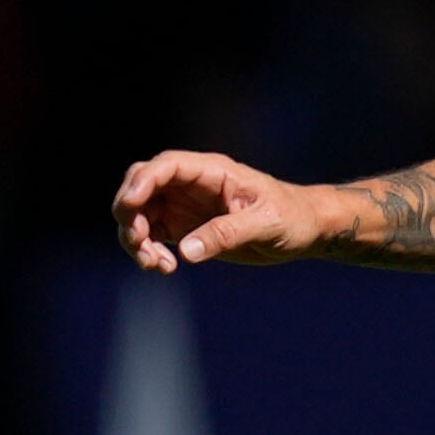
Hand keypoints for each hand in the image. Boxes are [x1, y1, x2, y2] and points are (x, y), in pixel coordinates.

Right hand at [115, 149, 336, 272]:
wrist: (305, 230)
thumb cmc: (292, 217)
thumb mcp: (265, 224)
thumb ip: (226, 234)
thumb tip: (185, 251)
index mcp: (212, 172)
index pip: (166, 166)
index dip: (143, 181)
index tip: (131, 205)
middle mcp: (192, 185)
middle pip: (141, 186)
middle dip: (129, 211)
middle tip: (139, 241)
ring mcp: (184, 205)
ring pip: (141, 214)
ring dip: (136, 238)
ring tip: (156, 265)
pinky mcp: (185, 228)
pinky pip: (152, 236)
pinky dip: (148, 251)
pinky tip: (165, 268)